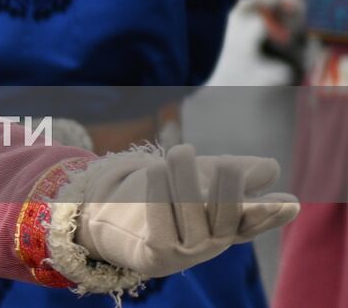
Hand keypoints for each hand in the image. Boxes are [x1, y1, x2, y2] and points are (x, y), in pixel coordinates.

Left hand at [75, 144, 297, 277]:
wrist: (115, 220)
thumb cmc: (167, 197)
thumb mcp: (203, 179)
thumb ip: (237, 174)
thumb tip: (272, 167)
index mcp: (228, 225)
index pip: (254, 219)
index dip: (271, 213)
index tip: (290, 202)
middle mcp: (211, 242)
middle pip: (226, 215)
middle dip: (229, 190)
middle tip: (227, 163)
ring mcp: (185, 251)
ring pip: (190, 211)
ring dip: (184, 178)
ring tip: (180, 150)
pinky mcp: (155, 255)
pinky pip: (159, 223)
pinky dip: (158, 194)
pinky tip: (154, 169)